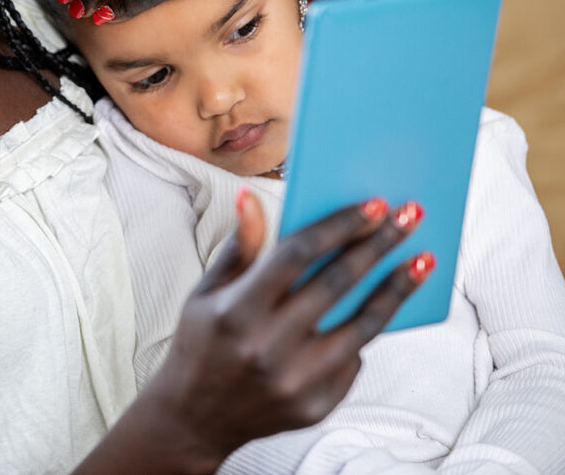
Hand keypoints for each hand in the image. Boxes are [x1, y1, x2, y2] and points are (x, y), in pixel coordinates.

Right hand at [102, 194, 430, 473]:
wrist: (195, 418)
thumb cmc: (200, 343)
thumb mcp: (206, 292)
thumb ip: (239, 247)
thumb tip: (251, 197)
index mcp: (236, 311)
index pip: (297, 255)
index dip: (338, 226)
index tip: (374, 205)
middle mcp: (267, 348)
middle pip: (337, 284)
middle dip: (378, 245)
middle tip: (409, 218)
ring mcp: (294, 381)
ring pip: (362, 326)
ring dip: (396, 288)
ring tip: (420, 262)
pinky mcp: (315, 405)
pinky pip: (353, 360)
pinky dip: (366, 332)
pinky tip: (380, 308)